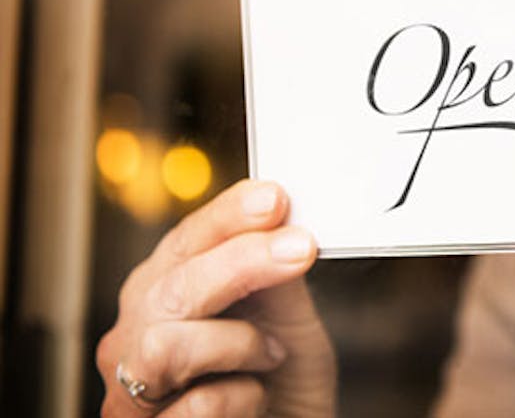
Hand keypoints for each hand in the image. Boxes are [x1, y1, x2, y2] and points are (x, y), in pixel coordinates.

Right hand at [97, 180, 335, 416]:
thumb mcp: (286, 320)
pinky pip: (198, 406)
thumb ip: (276, 276)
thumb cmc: (280, 383)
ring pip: (166, 345)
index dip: (228, 216)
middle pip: (173, 287)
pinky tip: (254, 400)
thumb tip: (282, 221)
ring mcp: (130, 390)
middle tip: (301, 249)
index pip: (187, 240)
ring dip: (238, 343)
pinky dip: (243, 399)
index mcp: (164, 291)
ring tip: (270, 356)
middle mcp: (134, 336)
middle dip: (242, 262)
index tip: (274, 199)